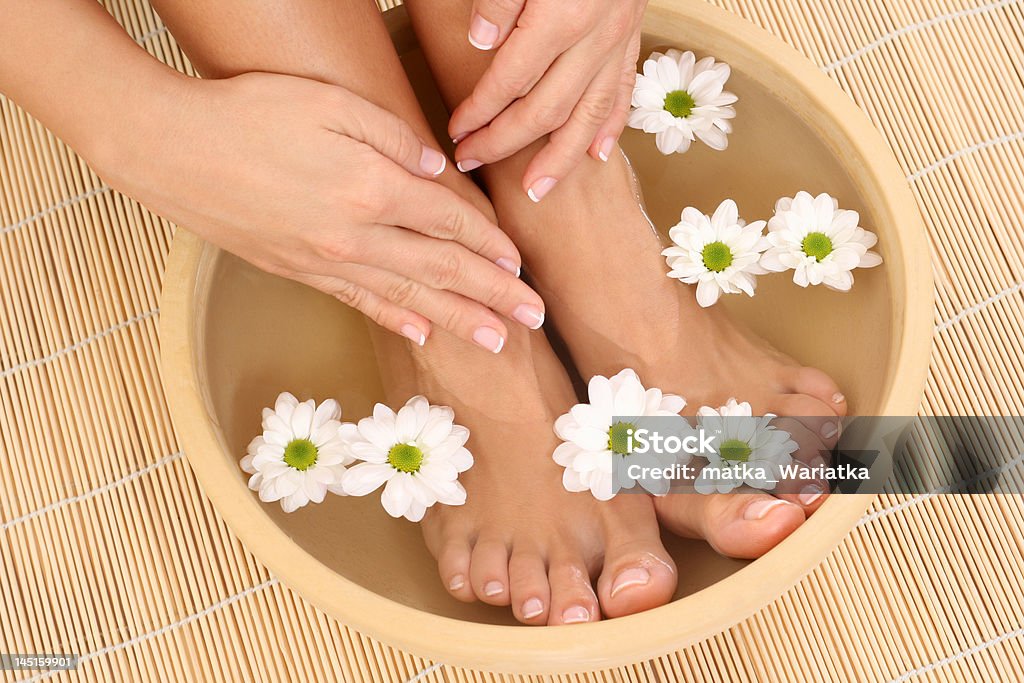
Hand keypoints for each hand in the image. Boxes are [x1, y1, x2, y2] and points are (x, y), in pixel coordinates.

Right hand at [98, 72, 544, 351]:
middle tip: (534, 319)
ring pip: (408, 297)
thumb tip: (435, 169)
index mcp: (372, 187)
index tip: (519, 265)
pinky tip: (423, 334)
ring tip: (498, 342)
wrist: (170, 150)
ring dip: (457, 321)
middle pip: (442, 270)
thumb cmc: (248, 112)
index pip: (450, 222)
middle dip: (493, 296)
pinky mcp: (298, 272)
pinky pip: (359, 302)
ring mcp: (326, 260)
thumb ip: (391, 136)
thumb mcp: (329, 103)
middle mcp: (356, 235)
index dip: (489, 245)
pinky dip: (395, 320)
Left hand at [450, 0, 646, 200]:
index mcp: (561, 16)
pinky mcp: (632, 37)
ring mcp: (618, 42)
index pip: (510, 81)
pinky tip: (597, 155)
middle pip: (545, 111)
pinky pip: (623, 93)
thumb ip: (500, 0)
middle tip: (472, 161)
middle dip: (504, 143)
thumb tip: (480, 41)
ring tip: (537, 189)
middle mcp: (594, 39)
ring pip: (588, 116)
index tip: (457, 130)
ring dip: (560, 160)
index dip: (479, 111)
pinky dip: (611, 129)